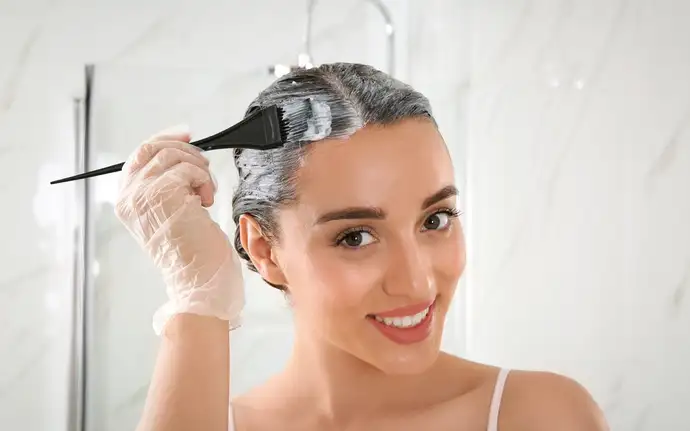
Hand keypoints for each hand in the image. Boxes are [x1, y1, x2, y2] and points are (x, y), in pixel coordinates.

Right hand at [115, 125, 243, 333]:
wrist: (198, 280)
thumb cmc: (193, 254)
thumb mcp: (172, 213)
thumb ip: (166, 186)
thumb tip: (181, 151)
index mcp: (126, 202)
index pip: (139, 155)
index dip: (165, 139)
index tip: (186, 134)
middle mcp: (128, 197)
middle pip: (152, 148)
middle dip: (184, 151)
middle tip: (203, 169)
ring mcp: (142, 195)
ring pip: (174, 156)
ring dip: (199, 171)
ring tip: (205, 196)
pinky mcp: (163, 194)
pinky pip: (189, 168)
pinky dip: (205, 181)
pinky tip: (206, 203)